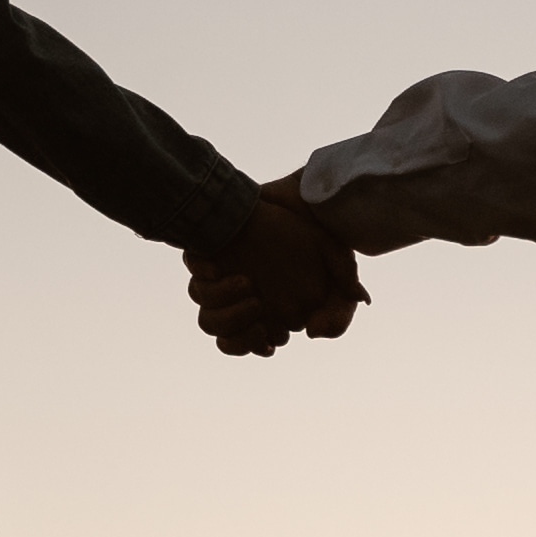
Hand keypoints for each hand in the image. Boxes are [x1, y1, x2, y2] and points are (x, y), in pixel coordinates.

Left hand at [187, 182, 368, 356]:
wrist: (300, 192)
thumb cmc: (319, 234)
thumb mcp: (340, 277)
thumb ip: (338, 312)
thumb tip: (313, 333)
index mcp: (270, 309)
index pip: (252, 343)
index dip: (255, 344)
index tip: (268, 332)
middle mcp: (243, 298)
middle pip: (224, 336)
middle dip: (236, 333)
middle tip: (257, 307)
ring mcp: (224, 277)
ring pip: (206, 312)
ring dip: (222, 304)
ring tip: (246, 282)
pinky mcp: (211, 253)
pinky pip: (195, 275)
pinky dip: (205, 276)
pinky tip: (221, 267)